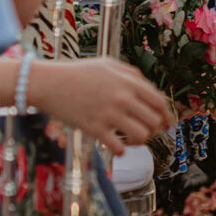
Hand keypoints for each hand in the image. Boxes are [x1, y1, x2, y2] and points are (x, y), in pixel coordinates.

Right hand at [27, 59, 174, 155]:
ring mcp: (109, 114)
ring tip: (131, 140)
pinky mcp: (93, 128)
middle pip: (154, 121)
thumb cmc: (78, 73)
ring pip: (141, 135)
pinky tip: (117, 147)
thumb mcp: (109, 65)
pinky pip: (118, 147)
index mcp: (130, 82)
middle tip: (145, 133)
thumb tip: (148, 89)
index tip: (166, 125)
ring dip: (140, 141)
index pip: (160, 103)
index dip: (166, 116)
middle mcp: (123, 98)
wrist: (48, 83)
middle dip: (154, 130)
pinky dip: (121, 150)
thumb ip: (132, 74)